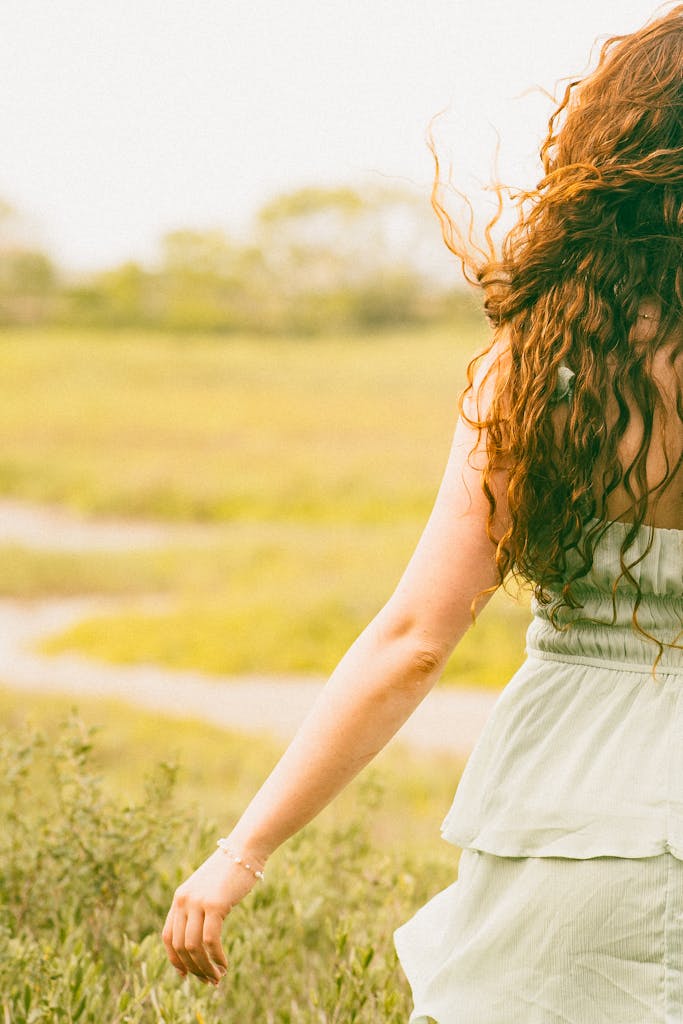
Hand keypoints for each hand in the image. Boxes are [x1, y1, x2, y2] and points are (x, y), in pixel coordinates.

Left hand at [162, 846, 264, 984]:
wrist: (245, 850)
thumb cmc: (230, 872)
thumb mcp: (208, 891)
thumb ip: (199, 910)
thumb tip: (199, 941)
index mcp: (179, 898)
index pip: (168, 937)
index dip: (175, 959)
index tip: (186, 975)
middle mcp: (183, 901)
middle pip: (180, 946)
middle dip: (193, 968)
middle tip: (208, 981)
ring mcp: (197, 902)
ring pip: (194, 947)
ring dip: (205, 967)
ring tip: (217, 977)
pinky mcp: (214, 904)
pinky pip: (210, 940)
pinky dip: (216, 957)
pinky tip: (225, 964)